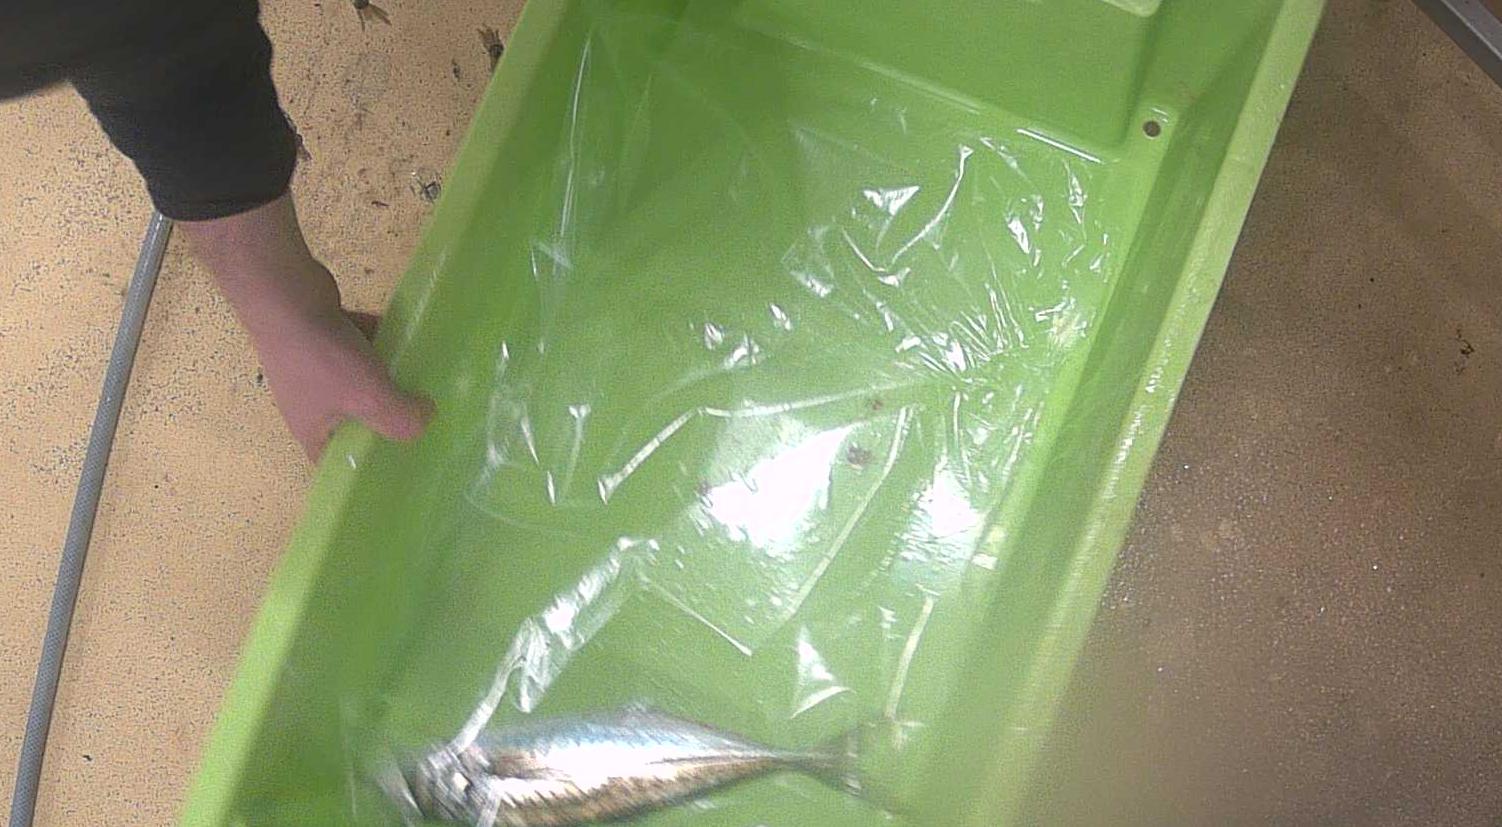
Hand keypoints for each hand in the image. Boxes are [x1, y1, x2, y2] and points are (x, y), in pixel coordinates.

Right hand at [256, 301, 431, 459]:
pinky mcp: (322, 337)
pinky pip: (358, 346)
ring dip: (387, 376)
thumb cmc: (322, 358)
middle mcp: (310, 404)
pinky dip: (379, 342)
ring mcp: (315, 368)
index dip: (368, 464)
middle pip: (357, 419)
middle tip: (425, 413)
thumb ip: (400, 418)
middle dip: (388, 415)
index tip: (405, 457)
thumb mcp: (368, 398)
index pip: (340, 461)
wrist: (286, 295)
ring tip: (426, 375)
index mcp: (312, 430)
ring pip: (360, 380)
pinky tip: (410, 335)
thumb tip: (425, 420)